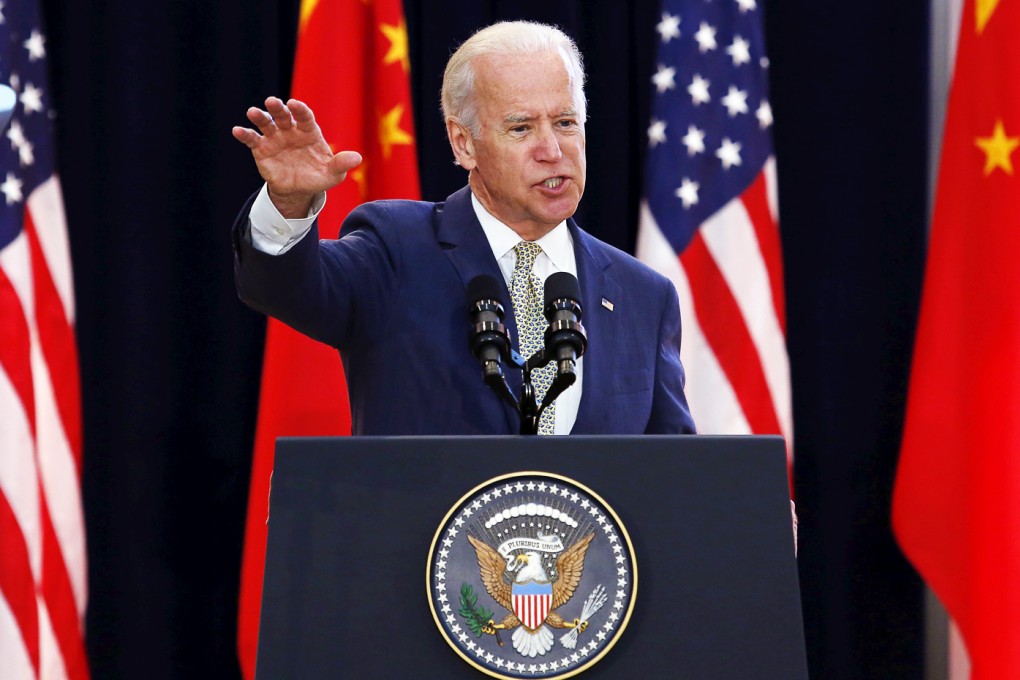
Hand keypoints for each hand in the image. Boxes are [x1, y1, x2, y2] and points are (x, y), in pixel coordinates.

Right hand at [232, 97, 361, 217]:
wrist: (299, 190)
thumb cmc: (318, 176)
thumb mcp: (333, 174)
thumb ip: (342, 164)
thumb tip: (358, 158)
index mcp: (308, 131)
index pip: (305, 116)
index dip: (300, 110)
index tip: (295, 105)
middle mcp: (290, 130)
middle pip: (283, 115)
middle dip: (278, 108)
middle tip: (272, 102)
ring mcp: (275, 138)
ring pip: (266, 123)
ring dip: (259, 116)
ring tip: (252, 112)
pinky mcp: (261, 149)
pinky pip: (252, 139)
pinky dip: (244, 134)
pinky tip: (237, 130)